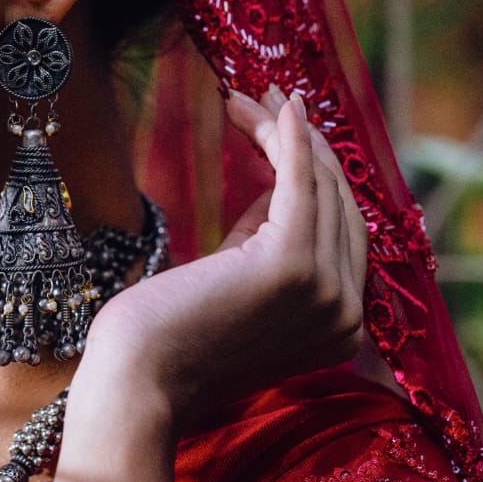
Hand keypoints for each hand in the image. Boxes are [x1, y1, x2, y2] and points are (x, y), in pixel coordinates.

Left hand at [79, 86, 367, 436]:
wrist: (135, 382)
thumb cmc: (168, 339)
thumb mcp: (236, 284)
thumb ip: (266, 241)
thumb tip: (277, 184)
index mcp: (339, 328)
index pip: (344, 236)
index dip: (319, 177)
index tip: (286, 131)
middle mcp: (347, 316)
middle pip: (342, 208)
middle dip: (307, 148)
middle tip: (270, 102)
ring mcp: (327, 294)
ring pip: (322, 191)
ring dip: (288, 135)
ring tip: (254, 99)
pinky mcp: (294, 268)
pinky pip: (301, 187)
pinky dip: (292, 142)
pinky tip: (280, 110)